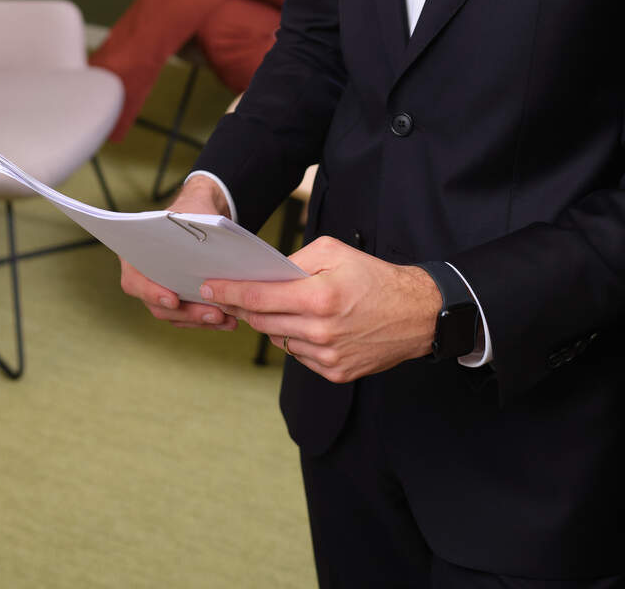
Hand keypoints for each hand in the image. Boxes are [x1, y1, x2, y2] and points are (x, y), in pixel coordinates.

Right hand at [118, 177, 235, 331]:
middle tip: (213, 314)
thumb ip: (192, 225)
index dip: (151, 292)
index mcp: (136, 254)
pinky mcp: (180, 300)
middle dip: (187, 312)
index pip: (135, 280)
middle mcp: (145, 277)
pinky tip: (229, 320)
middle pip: (158, 305)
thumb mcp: (190, 212)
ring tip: (226, 319)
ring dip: (200, 320)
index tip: (173, 298)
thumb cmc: (190, 211)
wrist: (201, 214)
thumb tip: (204, 243)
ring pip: (175, 315)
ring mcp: (161, 290)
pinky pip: (189, 317)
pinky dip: (207, 320)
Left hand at [199, 238, 440, 381]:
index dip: (228, 292)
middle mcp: (320, 331)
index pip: (257, 298)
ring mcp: (327, 357)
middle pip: (261, 322)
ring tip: (277, 308)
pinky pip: (298, 356)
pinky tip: (306, 325)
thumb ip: (294, 261)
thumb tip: (263, 275)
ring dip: (272, 324)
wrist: (416, 314)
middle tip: (232, 296)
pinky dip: (295, 340)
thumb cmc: (374, 277)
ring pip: (278, 340)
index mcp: (319, 297)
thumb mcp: (334, 252)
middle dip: (243, 308)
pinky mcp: (335, 373)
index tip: (208, 287)